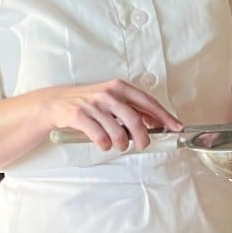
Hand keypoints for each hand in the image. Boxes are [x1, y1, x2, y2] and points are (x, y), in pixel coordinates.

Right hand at [37, 78, 181, 152]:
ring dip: (122, 144)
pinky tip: (103, 144)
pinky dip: (105, 145)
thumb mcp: (111, 99)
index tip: (176, 127)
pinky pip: (100, 137)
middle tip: (143, 145)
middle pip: (135, 120)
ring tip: (118, 145)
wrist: (55, 103)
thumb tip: (156, 122)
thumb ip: (132, 108)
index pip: (148, 102)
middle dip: (143, 138)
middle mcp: (108, 93)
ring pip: (118, 132)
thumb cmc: (88, 103)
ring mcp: (93, 105)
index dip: (164, 116)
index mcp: (119, 87)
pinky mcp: (79, 116)